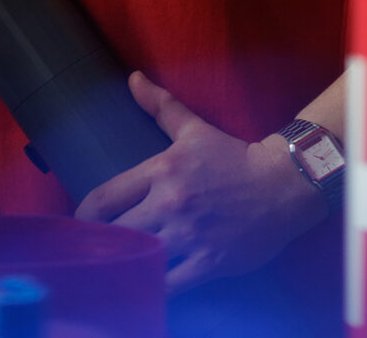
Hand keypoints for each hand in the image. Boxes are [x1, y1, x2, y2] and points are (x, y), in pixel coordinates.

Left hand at [75, 72, 329, 295]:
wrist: (283, 185)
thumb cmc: (234, 157)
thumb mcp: (194, 130)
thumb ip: (160, 106)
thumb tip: (133, 78)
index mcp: (161, 171)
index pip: (104, 198)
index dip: (85, 216)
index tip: (82, 225)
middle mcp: (170, 204)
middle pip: (116, 233)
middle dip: (103, 244)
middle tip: (97, 251)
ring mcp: (190, 236)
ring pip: (140, 260)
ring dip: (126, 266)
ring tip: (117, 270)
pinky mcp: (209, 262)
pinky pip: (171, 285)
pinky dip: (155, 287)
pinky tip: (146, 287)